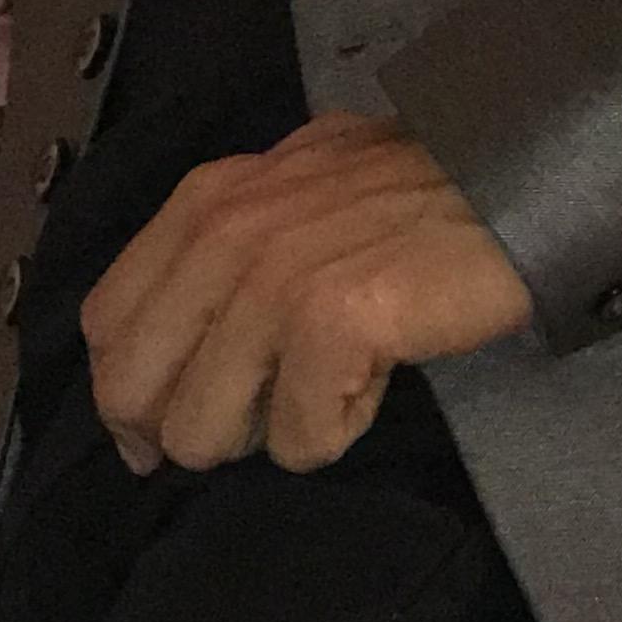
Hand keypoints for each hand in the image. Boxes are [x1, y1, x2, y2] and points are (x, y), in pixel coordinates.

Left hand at [79, 107, 533, 475]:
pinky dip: (332, 435)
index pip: (106, 323)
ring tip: (323, 392)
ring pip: (203, 430)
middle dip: (183, 430)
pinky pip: (296, 439)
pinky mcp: (333, 322)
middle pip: (132, 388)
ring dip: (263, 435)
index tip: (161, 431)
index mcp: (203, 202)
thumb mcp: (294, 193)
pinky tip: (369, 388)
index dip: (126, 394)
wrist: (515, 181)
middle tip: (253, 426)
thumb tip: (167, 359)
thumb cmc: (414, 197)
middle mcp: (222, 235)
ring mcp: (274, 279)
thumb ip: (226, 250)